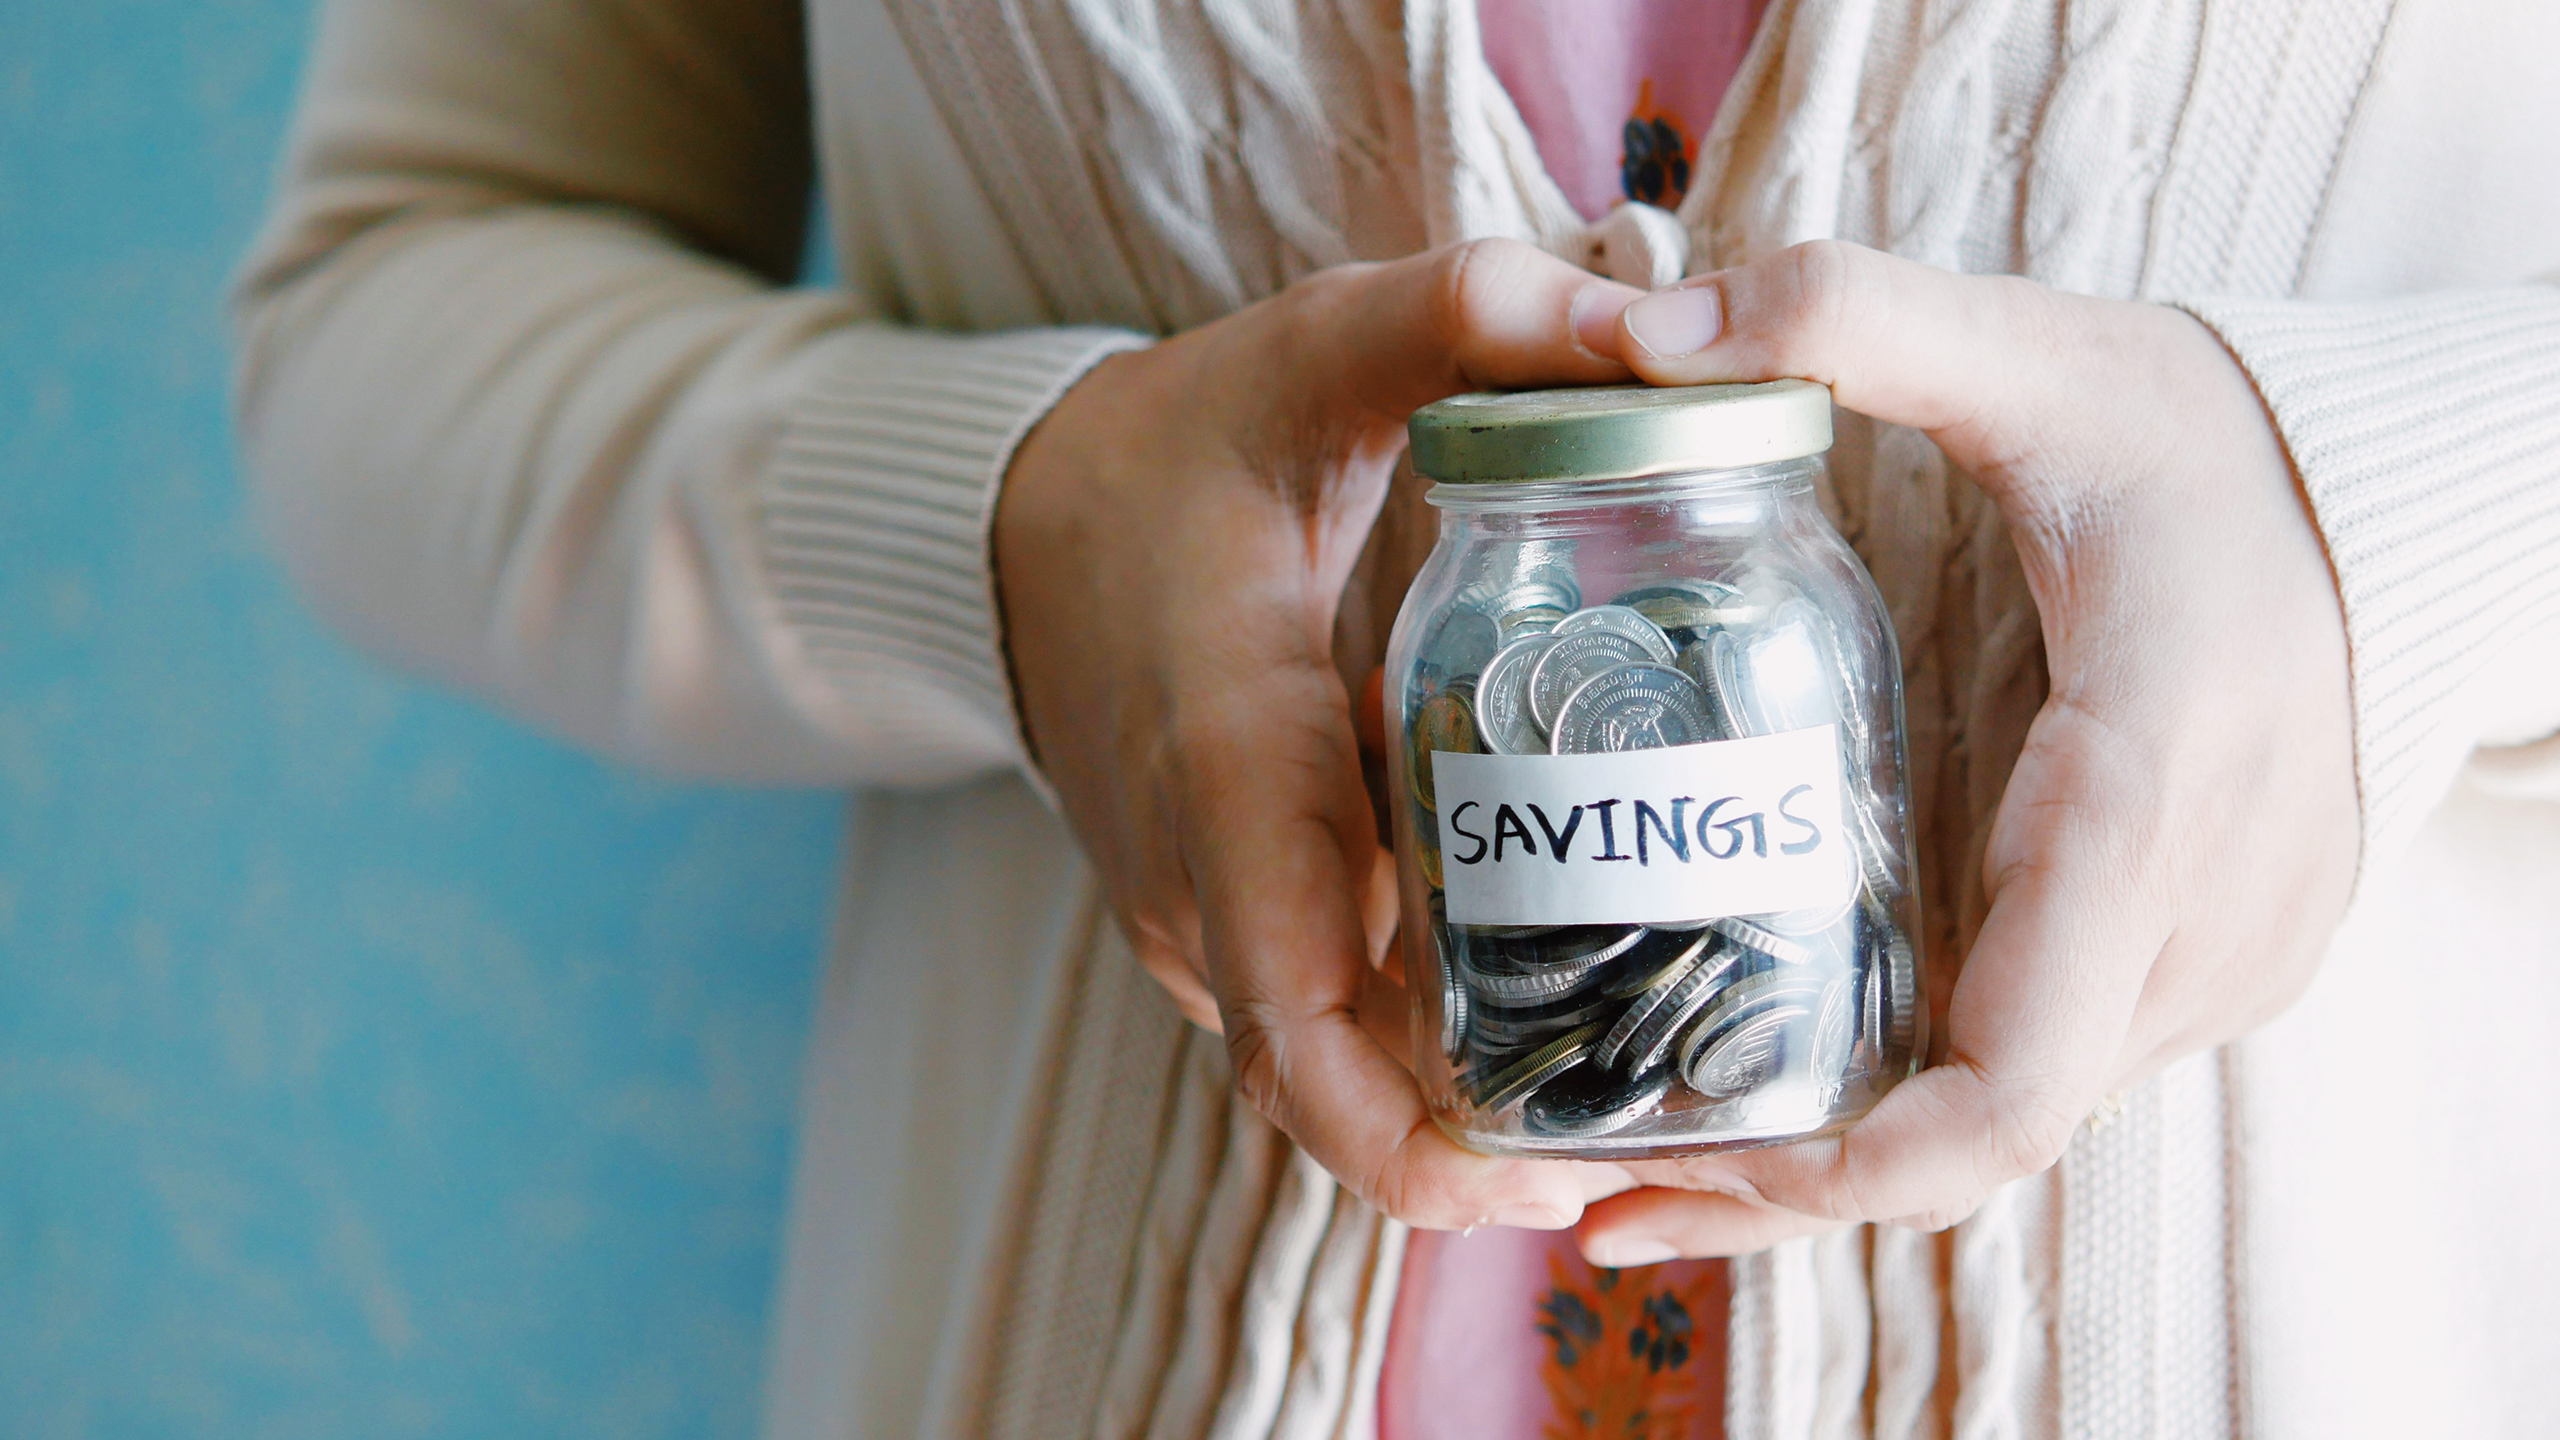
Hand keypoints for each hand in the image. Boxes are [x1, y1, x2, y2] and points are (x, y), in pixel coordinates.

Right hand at [996, 240, 1642, 1229]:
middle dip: (1481, 1150)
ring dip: (1460, 1101)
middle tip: (1655, 1142)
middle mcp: (1197, 882)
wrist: (1015, 526)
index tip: (1551, 1179)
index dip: (1412, 1142)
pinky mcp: (1211, 922)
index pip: (1295, 1024)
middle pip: (1332, 1091)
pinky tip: (1551, 998)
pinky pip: (1319, 1018)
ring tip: (1638, 1083)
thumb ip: (1466, 316)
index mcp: (1227, 767)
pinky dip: (1419, 1040)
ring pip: (1330, 1066)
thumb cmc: (1176, 448)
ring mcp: (1194, 919)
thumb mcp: (1314, 352)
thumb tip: (1651, 324)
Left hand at [1572, 241, 2358, 1260]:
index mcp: (2147, 799)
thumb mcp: (2044, 356)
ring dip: (1839, 1160)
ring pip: (2009, 1122)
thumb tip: (1640, 327)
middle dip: (1791, 1183)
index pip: (2012, 1077)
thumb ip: (1853, 320)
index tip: (1691, 1174)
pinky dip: (1912, 1106)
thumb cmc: (2216, 441)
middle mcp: (2197, 925)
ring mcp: (2215, 964)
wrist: (2401, 498)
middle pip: (1981, 1136)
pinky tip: (1779, 1092)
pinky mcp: (2200, 963)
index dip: (1851, 1167)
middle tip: (1590, 1193)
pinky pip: (2041, 1072)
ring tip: (1642, 1156)